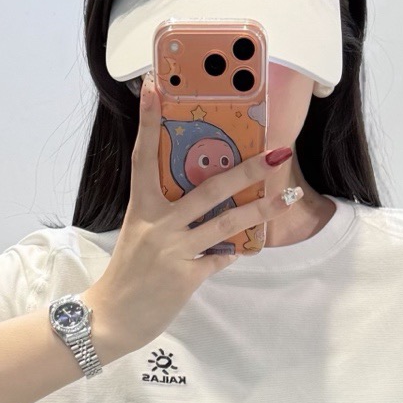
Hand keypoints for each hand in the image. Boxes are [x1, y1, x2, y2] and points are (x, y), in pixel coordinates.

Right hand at [86, 72, 281, 359]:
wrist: (112, 317)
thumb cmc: (127, 274)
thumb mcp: (139, 235)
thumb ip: (166, 216)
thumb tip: (207, 204)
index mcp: (141, 207)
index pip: (143, 156)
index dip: (147, 120)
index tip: (154, 85)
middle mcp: (157, 223)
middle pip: (208, 188)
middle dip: (247, 169)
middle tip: (276, 151)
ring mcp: (172, 250)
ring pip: (226, 222)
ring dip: (262, 209)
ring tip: (290, 196)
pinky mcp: (185, 276)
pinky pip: (221, 259)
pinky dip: (233, 254)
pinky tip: (244, 250)